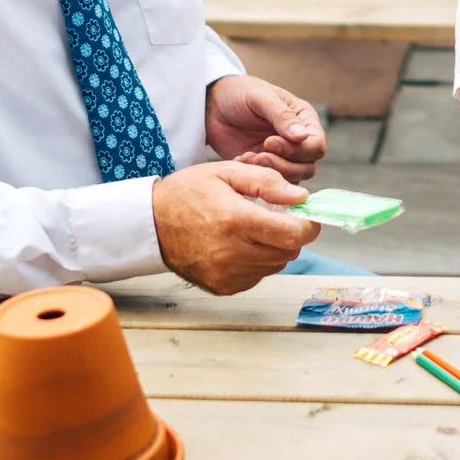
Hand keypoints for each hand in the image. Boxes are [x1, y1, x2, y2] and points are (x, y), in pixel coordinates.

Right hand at [150, 160, 318, 293]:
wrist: (151, 224)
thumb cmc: (188, 193)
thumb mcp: (226, 172)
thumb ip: (266, 182)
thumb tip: (301, 197)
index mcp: (236, 221)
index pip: (293, 235)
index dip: (308, 225)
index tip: (305, 215)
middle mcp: (232, 253)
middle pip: (288, 252)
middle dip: (291, 234)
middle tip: (277, 217)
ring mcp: (226, 274)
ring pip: (275, 265)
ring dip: (275, 247)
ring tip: (255, 229)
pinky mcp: (222, 287)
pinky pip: (257, 276)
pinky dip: (258, 261)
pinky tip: (241, 244)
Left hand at [204, 74, 326, 180]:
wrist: (213, 105)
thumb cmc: (239, 93)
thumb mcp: (260, 97)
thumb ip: (282, 116)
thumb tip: (302, 136)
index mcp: (304, 120)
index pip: (316, 146)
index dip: (297, 150)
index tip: (269, 142)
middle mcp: (298, 141)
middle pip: (308, 167)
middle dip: (283, 165)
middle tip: (258, 154)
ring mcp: (282, 157)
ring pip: (292, 179)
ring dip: (269, 172)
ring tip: (247, 157)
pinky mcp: (265, 167)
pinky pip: (271, 183)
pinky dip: (256, 178)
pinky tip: (240, 161)